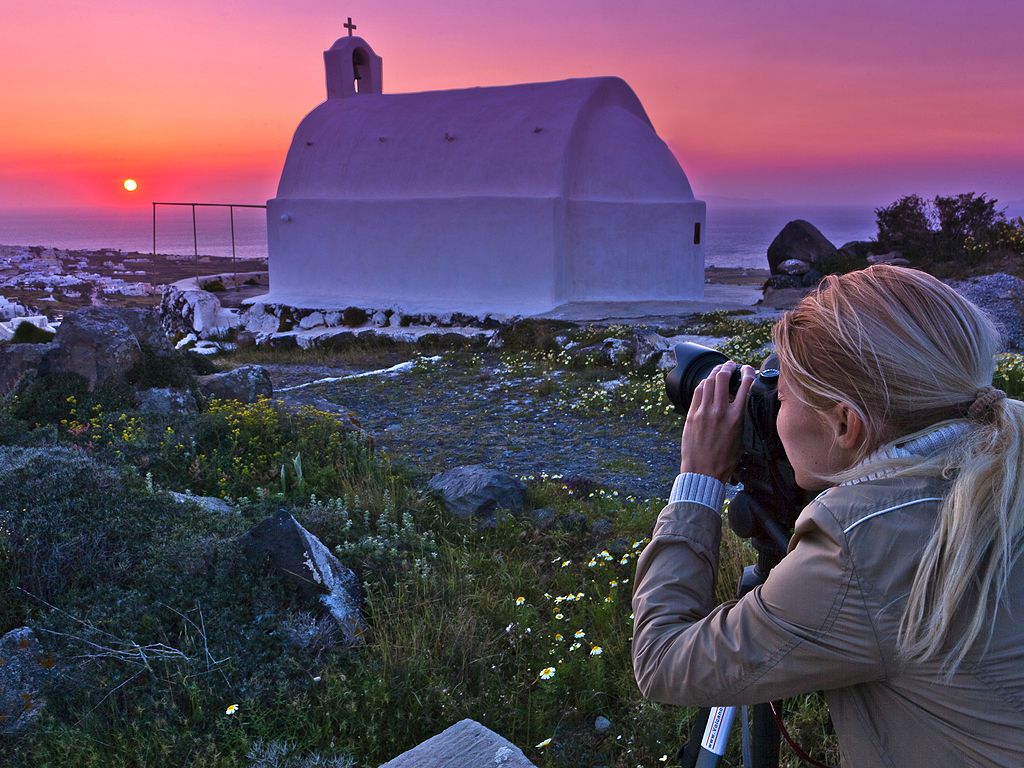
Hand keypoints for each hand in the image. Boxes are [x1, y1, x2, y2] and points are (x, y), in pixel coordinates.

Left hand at [679, 361, 755, 482]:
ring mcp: (704, 412)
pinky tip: (706, 384)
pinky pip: (697, 392)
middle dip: (727, 367)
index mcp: (737, 417)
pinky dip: (703, 384)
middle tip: (730, 365)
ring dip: (714, 373)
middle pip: (722, 377)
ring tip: (718, 371)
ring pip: (708, 382)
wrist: (703, 472)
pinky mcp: (691, 416)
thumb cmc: (724, 460)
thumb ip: (742, 418)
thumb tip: (742, 402)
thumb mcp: (742, 438)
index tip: (748, 369)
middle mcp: (720, 411)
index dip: (747, 372)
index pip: (745, 385)